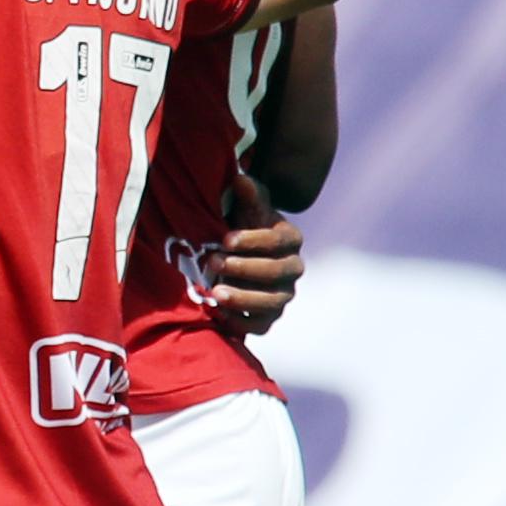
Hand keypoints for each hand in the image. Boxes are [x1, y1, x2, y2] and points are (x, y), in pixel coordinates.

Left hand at [210, 175, 306, 337]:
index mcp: (290, 239)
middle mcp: (293, 268)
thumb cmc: (240, 227)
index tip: (226, 239)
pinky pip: (260, 326)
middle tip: (212, 261)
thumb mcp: (244, 209)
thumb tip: (240, 179)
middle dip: (243, 268)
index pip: (278, 241)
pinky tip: (218, 314)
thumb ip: (247, 196)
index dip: (253, 241)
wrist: (234, 256)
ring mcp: (282, 295)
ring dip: (243, 299)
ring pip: (271, 303)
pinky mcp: (268, 317)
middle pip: (275, 273)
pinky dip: (241, 323)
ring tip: (216, 293)